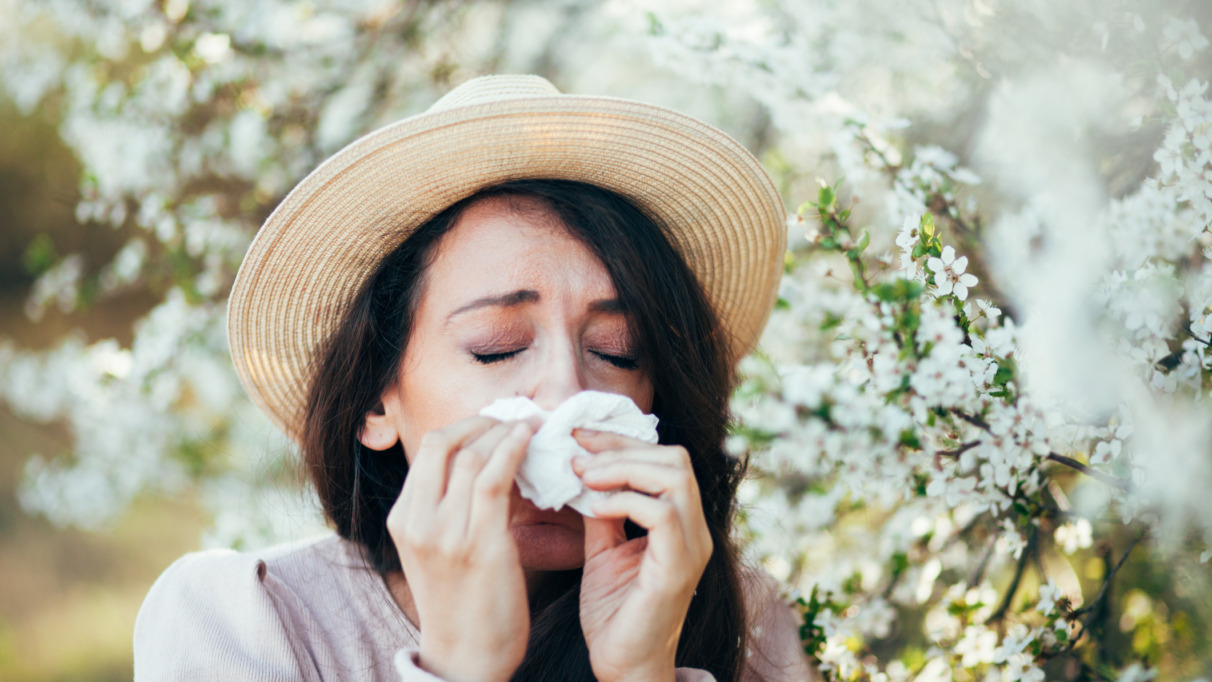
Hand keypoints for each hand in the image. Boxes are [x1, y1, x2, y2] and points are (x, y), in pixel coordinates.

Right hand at [387, 416, 535, 681]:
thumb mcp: (437, 549)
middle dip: (484, 421)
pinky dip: (513, 450)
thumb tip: (484, 461)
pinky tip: (530, 441)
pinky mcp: (478, 544)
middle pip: (445, 442)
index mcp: (402, 519)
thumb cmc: (462, 603)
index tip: (496, 420)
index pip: (430, 449)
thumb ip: (448, 508)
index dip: (466, 425)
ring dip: (506, 432)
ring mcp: (444, 533)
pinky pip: (494, 479)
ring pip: (472, 455)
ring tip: (531, 425)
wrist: (465, 659)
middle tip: (516, 417)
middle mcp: (416, 521)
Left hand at [571, 430, 713, 681]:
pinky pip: (663, 514)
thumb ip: (601, 512)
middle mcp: (696, 531)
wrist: (623, 667)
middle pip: (675, 458)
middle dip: (622, 446)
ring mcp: (692, 549)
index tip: (579, 437)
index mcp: (682, 523)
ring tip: (585, 475)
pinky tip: (595, 507)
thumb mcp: (603, 550)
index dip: (622, 441)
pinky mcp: (678, 569)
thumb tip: (584, 470)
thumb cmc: (615, 614)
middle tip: (578, 453)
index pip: (665, 459)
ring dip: (623, 467)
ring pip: (674, 477)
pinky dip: (625, 500)